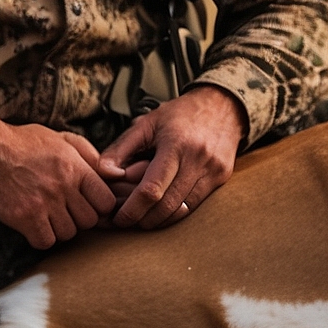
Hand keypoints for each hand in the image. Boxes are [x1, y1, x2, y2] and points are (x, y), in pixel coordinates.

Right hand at [0, 115, 115, 248]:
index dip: (99, 206)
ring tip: (46, 215)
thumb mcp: (61, 139)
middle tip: (64, 210)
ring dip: (59, 229)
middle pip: (89, 221)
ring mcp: (44, 203)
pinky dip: (41, 237)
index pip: (106, 201)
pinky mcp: (24, 217)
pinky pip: (45, 242)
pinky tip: (33, 225)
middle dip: (79, 218)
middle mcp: (63, 186)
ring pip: (69, 234)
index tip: (86, 204)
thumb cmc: (23, 142)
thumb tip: (116, 175)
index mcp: (76, 167)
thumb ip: (90, 156)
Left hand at [98, 86, 245, 229]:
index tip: (119, 218)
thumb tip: (105, 174)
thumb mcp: (146, 123)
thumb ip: (121, 148)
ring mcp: (212, 170)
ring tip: (142, 217)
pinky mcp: (221, 178)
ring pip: (181, 210)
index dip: (133, 209)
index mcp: (175, 144)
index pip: (152, 189)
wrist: (223, 105)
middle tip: (127, 221)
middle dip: (143, 219)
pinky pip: (195, 205)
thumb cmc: (180, 115)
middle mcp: (197, 159)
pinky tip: (162, 210)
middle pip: (166, 205)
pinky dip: (175, 212)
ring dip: (159, 219)